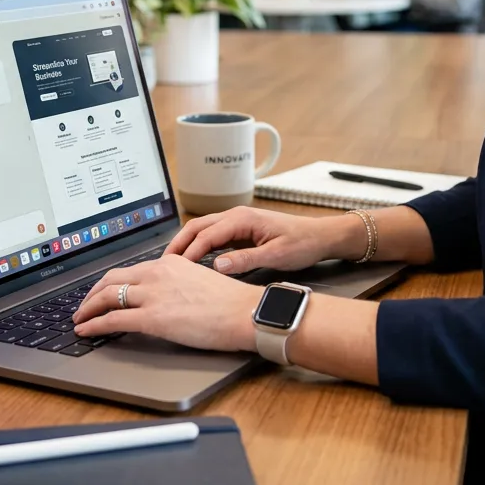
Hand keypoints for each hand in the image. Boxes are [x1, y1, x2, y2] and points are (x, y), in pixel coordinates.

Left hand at [72, 254, 262, 351]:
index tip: (105, 291)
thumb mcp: (200, 281)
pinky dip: (94, 325)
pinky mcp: (152, 317)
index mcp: (170, 262)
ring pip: (107, 296)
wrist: (243, 312)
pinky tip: (86, 331)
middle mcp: (157, 273)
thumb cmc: (231, 302)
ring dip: (88, 309)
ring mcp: (153, 294)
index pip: (131, 270)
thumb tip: (167, 298)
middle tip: (85, 305)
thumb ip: (179, 284)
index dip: (112, 282)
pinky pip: (112, 320)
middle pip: (111, 278)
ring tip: (80, 319)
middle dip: (92, 293)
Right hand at [165, 206, 354, 274]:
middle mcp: (237, 216)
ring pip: (203, 230)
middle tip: (163, 263)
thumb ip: (246, 260)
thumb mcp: (276, 254)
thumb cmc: (303, 243)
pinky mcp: (241, 231)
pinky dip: (199, 246)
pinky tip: (193, 261)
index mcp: (243, 218)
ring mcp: (238, 222)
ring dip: (187, 244)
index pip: (207, 234)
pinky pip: (214, 236)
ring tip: (172, 264)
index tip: (176, 269)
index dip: (189, 251)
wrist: (321, 236)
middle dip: (179, 243)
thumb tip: (217, 266)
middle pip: (198, 226)